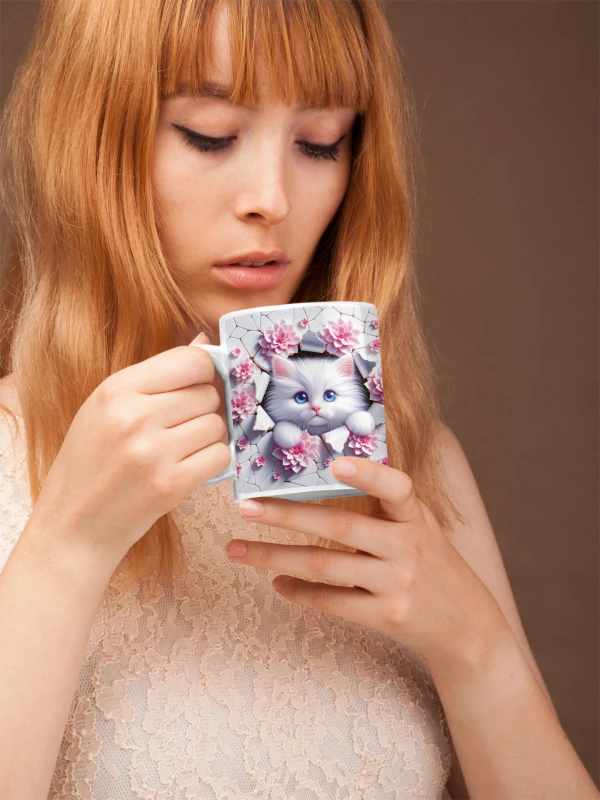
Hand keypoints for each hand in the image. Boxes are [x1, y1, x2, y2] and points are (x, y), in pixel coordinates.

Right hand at [29, 333, 230, 569]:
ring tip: (181, 450)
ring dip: (209, 437)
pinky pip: (220, 456)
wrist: (72, 527)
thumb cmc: (91, 464)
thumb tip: (205, 342)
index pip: (192, 360)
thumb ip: (155, 376)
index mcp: (116, 389)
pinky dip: (212, 462)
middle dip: (205, 408)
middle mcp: (134, 416)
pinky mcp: (170, 484)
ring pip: (217, 424)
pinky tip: (188, 468)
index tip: (199, 387)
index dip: (205, 373)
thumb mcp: (106, 409)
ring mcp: (153, 451)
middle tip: (182, 427)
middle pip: (208, 393)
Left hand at [227, 457, 505, 664]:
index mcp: (415, 516)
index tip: (334, 461)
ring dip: (274, 557)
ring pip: (324, 565)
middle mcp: (408, 547)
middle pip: (339, 526)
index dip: (367, 473)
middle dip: (286, 515)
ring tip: (237, 549)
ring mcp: (397, 584)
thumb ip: (385, 504)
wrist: (466, 626)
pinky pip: (332, 601)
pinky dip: (299, 591)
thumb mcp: (420, 527)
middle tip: (246, 507)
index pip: (396, 487)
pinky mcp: (387, 617)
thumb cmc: (431, 563)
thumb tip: (327, 471)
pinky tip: (276, 582)